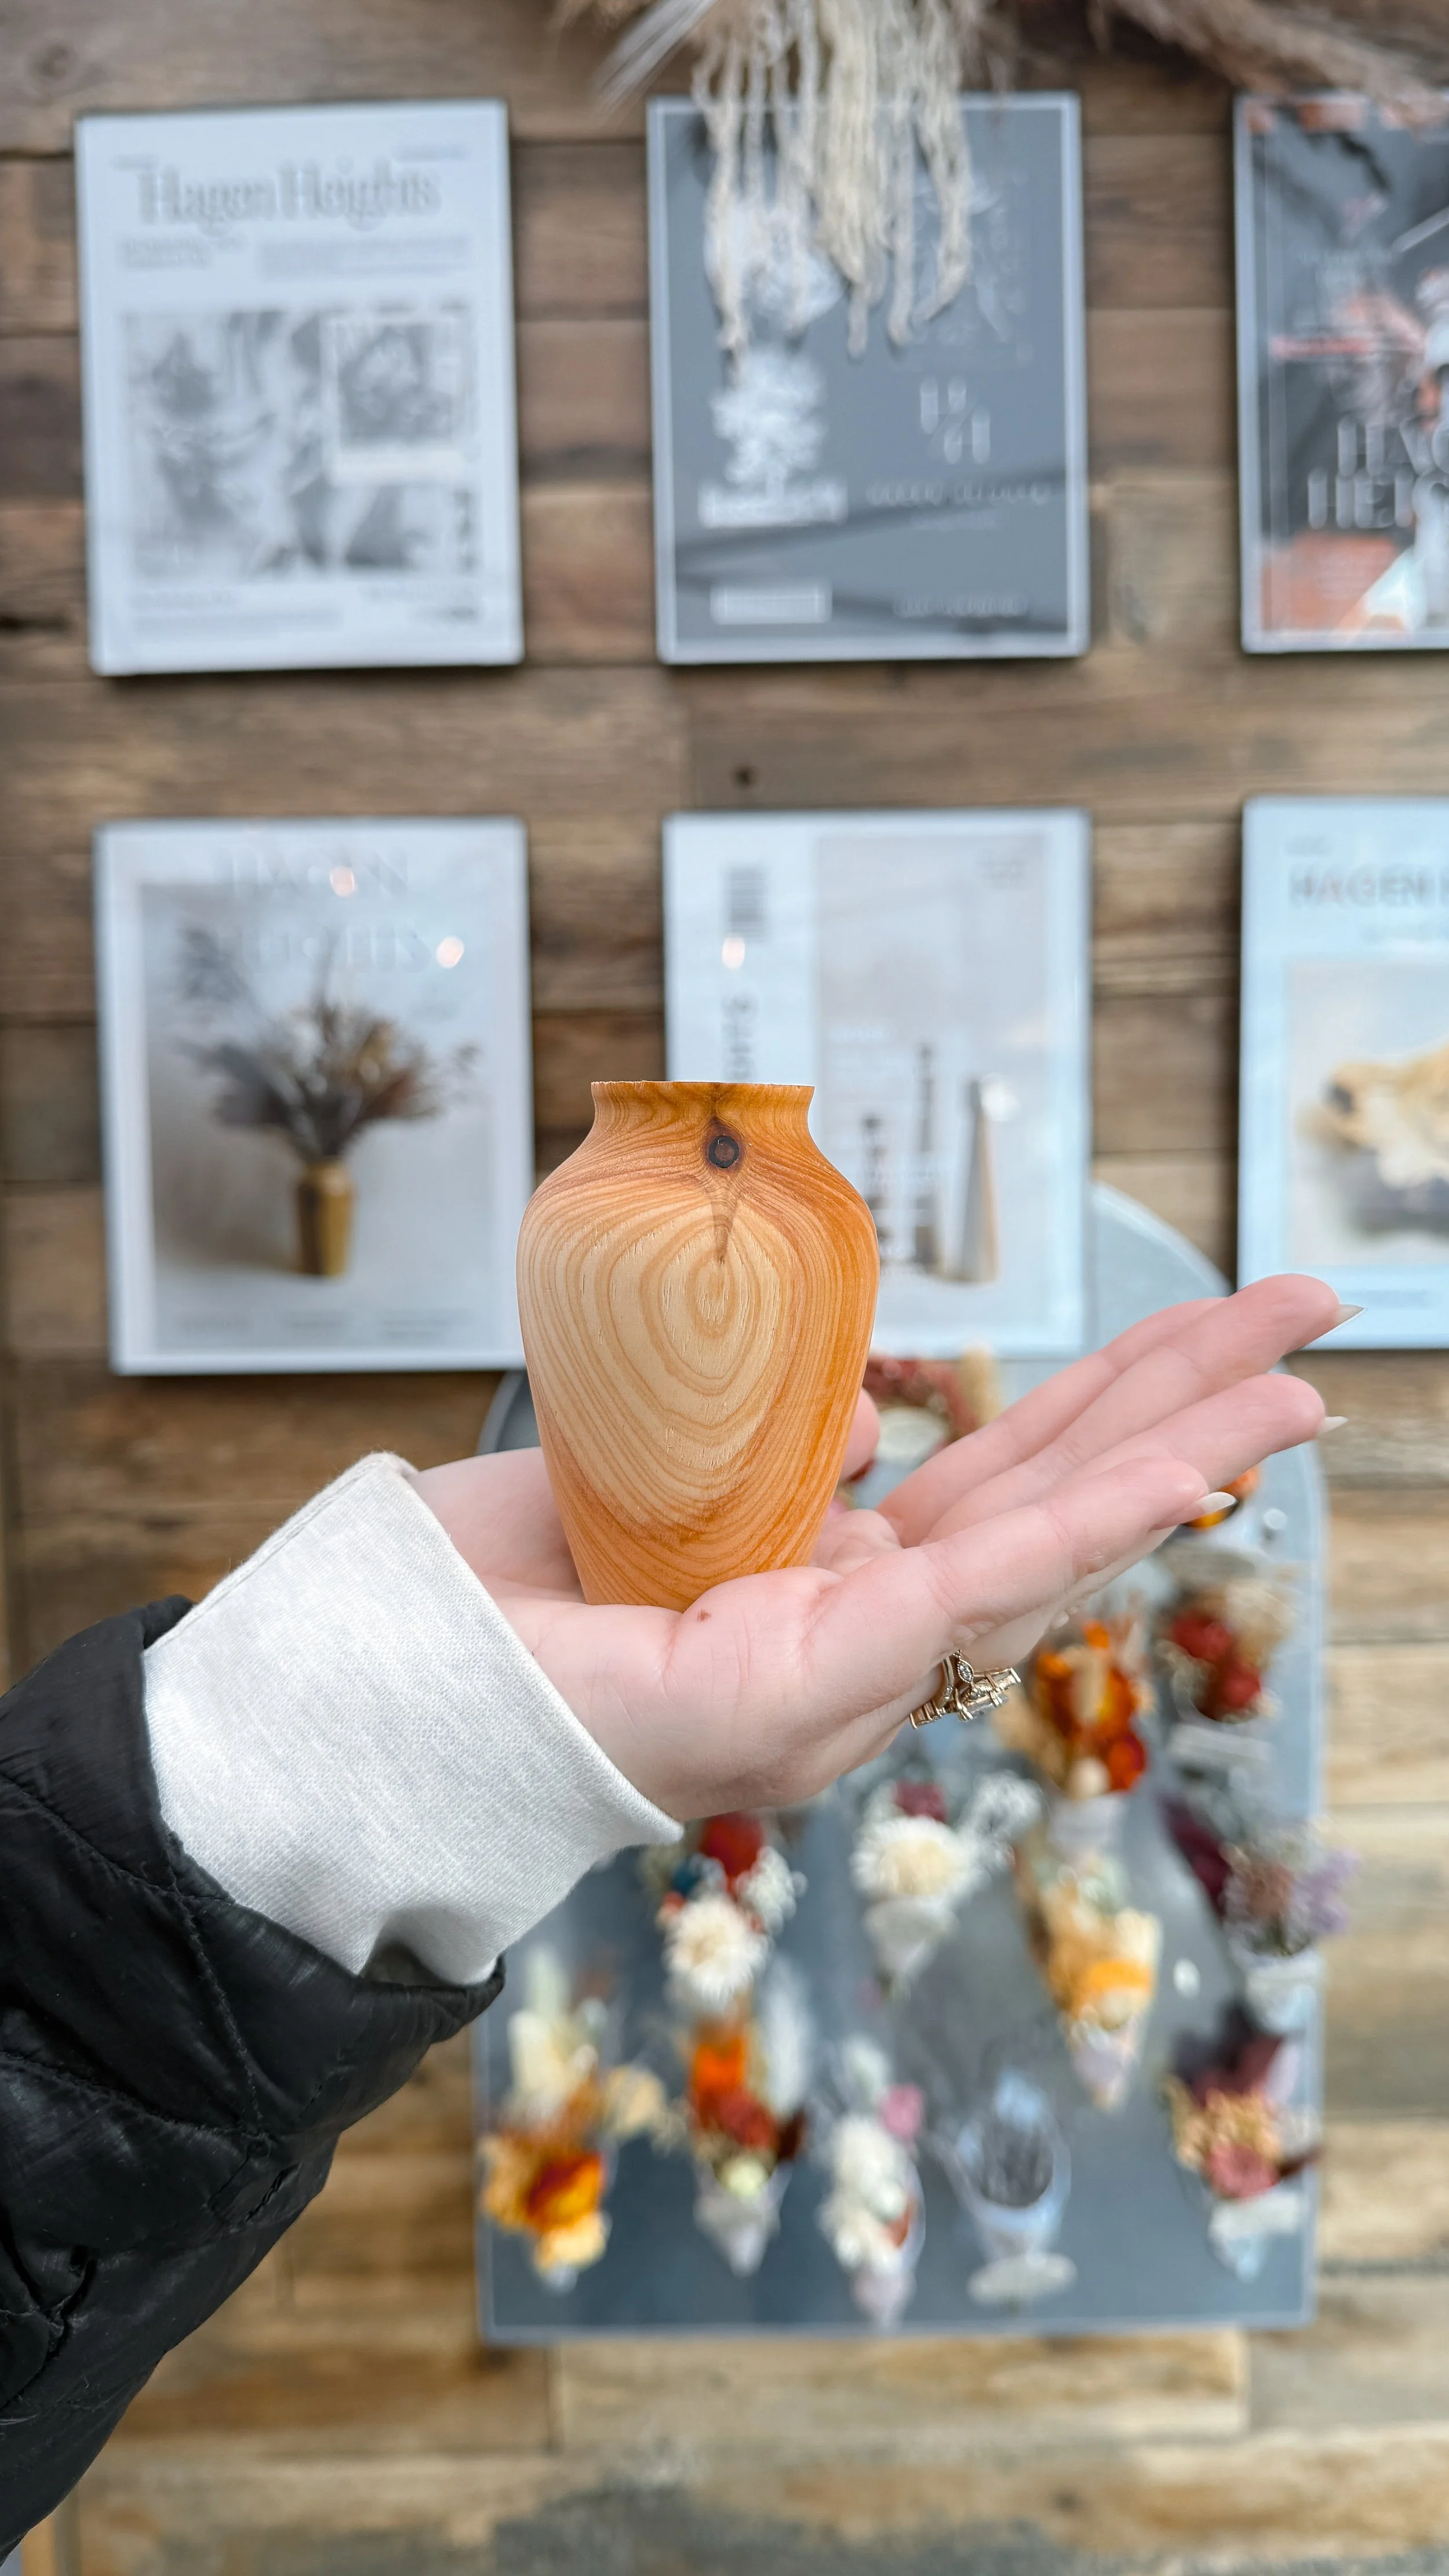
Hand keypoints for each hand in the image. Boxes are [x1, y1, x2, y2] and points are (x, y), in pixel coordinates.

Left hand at [412, 1274, 1338, 1821]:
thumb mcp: (677, 1492)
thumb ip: (787, 1463)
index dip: (1115, 1419)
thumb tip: (873, 1418)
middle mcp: (869, 1643)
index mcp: (840, 1593)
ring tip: (1298, 1378)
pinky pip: (974, 1588)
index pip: (1008, 1493)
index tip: (1206, 1353)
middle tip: (1306, 1321)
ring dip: (1186, 1450)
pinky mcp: (809, 1684)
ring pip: (1050, 1540)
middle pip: (1059, 1501)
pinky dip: (1091, 1525)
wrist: (395, 1673)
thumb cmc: (513, 1593)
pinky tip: (1191, 1473)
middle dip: (1192, 1407)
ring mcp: (851, 1676)